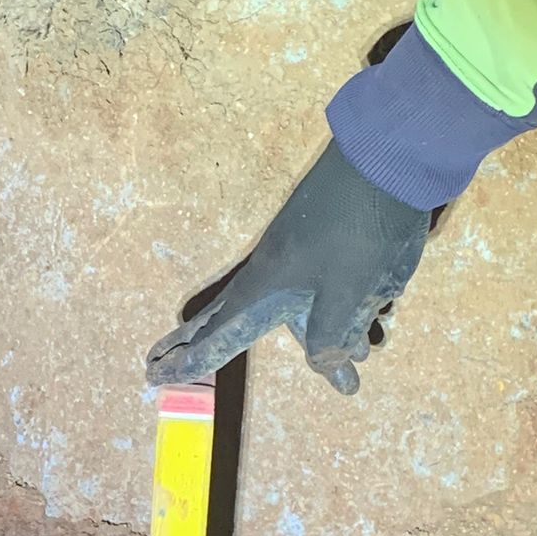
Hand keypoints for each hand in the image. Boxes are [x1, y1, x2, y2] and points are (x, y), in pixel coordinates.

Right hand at [146, 140, 429, 393]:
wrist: (384, 159)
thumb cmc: (359, 233)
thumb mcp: (346, 294)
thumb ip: (330, 335)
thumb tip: (325, 364)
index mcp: (267, 288)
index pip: (218, 333)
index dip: (189, 356)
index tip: (153, 372)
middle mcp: (273, 273)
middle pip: (233, 320)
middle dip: (208, 345)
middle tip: (160, 364)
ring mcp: (297, 257)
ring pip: (291, 312)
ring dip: (315, 344)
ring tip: (348, 376)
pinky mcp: (323, 246)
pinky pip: (319, 296)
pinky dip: (336, 320)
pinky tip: (372, 331)